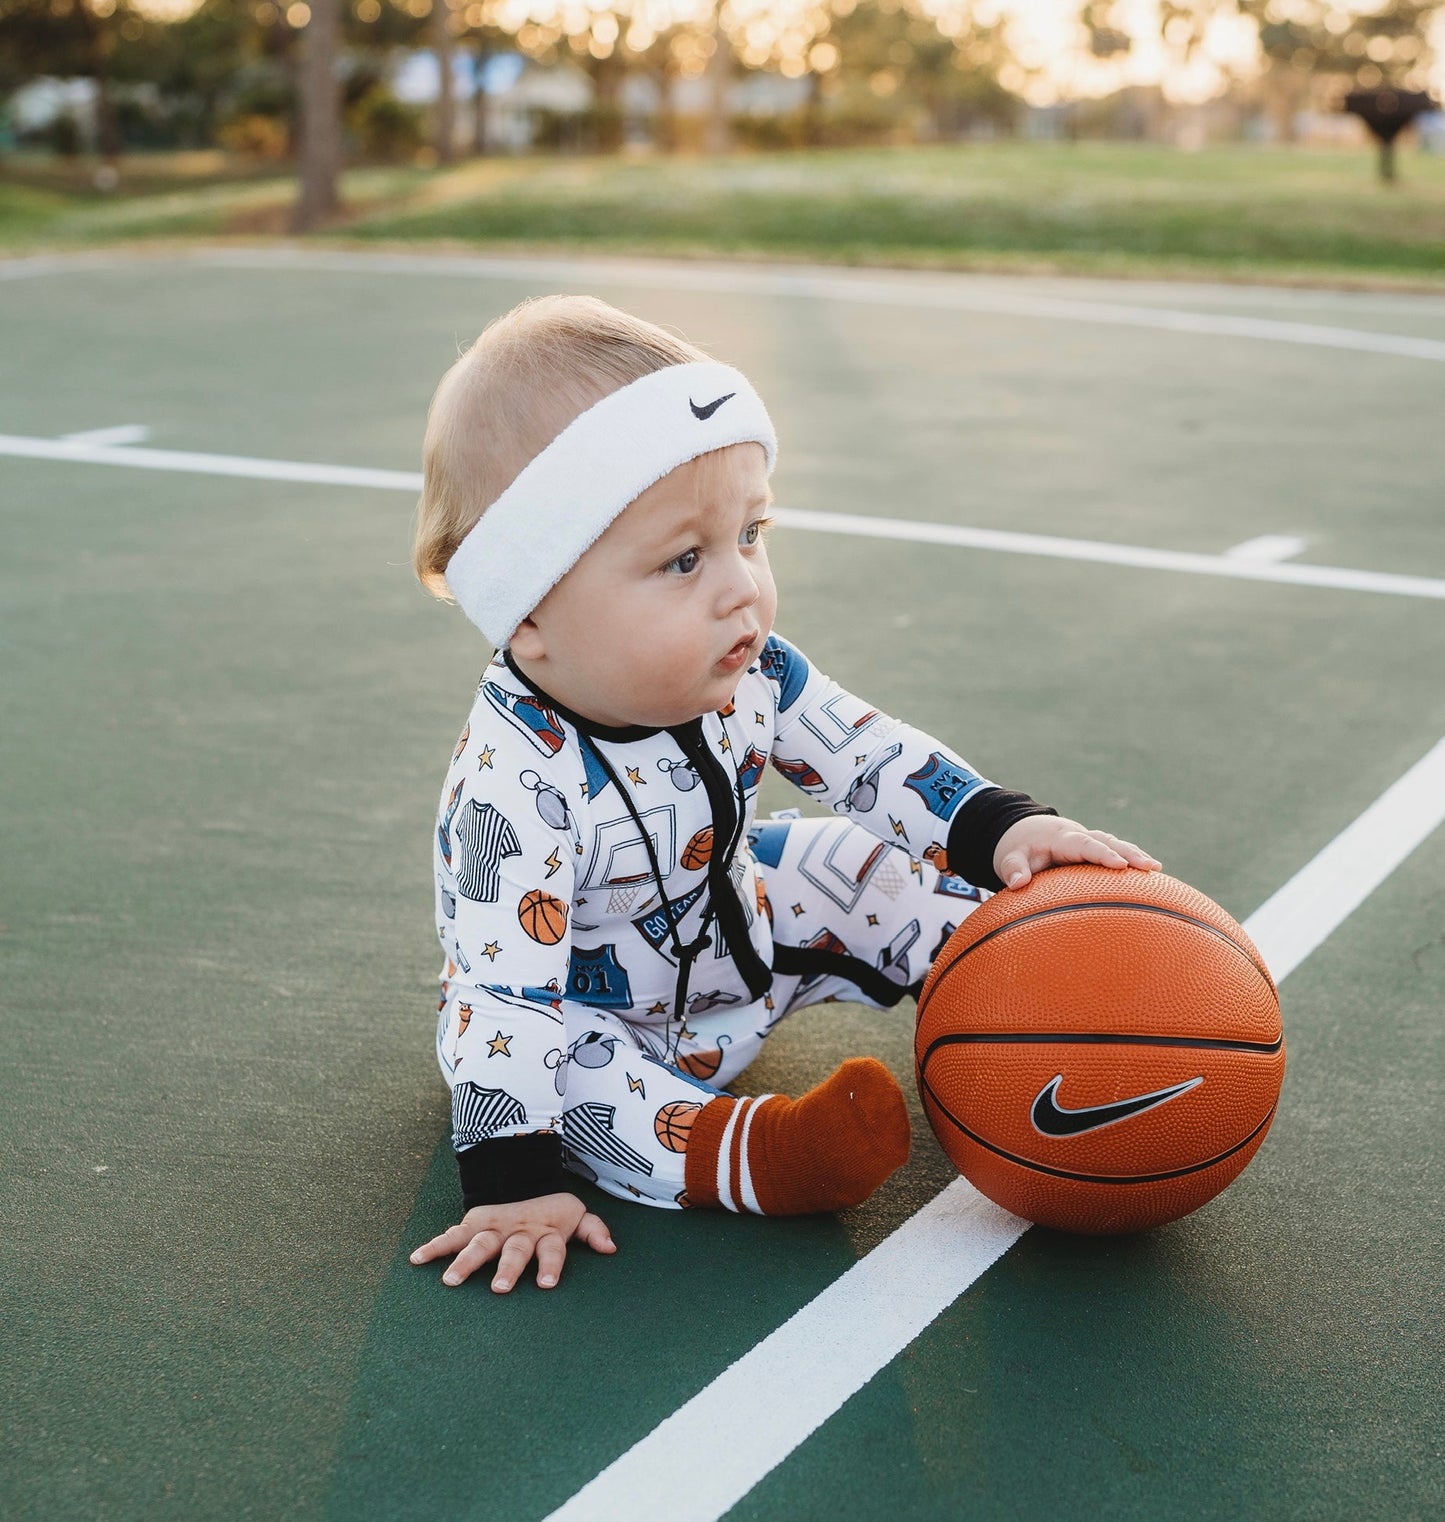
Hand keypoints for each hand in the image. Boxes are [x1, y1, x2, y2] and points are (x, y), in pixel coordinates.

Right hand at [409, 1192, 615, 1292]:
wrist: (523, 1178)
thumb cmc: (551, 1211)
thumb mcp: (576, 1215)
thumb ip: (592, 1230)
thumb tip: (611, 1248)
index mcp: (545, 1232)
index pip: (551, 1249)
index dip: (550, 1265)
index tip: (546, 1284)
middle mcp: (519, 1230)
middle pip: (514, 1250)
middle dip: (508, 1269)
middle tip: (500, 1289)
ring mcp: (495, 1226)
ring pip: (480, 1243)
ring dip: (467, 1260)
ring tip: (451, 1280)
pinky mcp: (473, 1223)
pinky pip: (452, 1235)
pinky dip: (435, 1245)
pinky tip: (417, 1259)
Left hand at [994, 815, 1160, 890]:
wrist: (1024, 832)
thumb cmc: (1019, 850)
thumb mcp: (1010, 859)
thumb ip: (1013, 870)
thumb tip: (1018, 883)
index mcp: (1061, 839)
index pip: (1084, 845)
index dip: (1103, 854)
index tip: (1120, 864)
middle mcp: (1079, 836)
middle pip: (1108, 841)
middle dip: (1129, 853)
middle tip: (1150, 866)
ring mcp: (1089, 840)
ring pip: (1116, 843)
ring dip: (1135, 854)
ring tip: (1156, 869)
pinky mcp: (1095, 848)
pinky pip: (1116, 850)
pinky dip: (1132, 858)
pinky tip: (1150, 872)